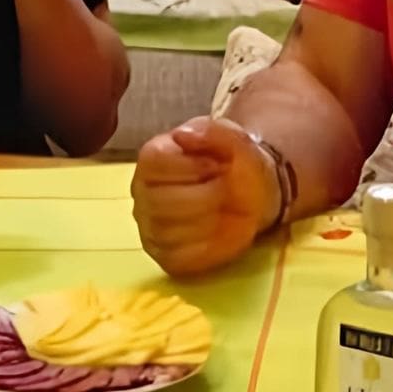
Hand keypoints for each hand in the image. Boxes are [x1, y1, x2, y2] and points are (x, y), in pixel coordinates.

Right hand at [131, 116, 279, 276]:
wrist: (250, 190)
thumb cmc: (232, 160)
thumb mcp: (231, 136)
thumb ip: (211, 131)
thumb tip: (182, 135)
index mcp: (151, 158)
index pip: (154, 163)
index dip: (191, 166)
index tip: (217, 164)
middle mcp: (142, 195)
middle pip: (161, 203)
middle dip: (205, 197)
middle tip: (227, 189)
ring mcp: (151, 228)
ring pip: (169, 233)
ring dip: (210, 222)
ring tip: (227, 208)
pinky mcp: (167, 256)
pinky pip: (180, 260)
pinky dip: (210, 247)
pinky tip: (225, 230)